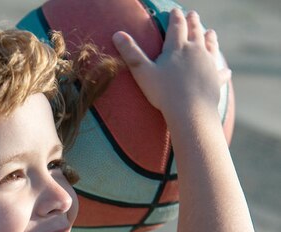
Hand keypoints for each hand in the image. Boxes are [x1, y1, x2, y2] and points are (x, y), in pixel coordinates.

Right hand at [112, 8, 230, 120]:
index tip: (175, 10)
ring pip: (210, 46)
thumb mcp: (142, 72)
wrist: (190, 110)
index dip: (175, 17)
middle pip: (195, 32)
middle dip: (193, 22)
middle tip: (192, 14)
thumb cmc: (164, 92)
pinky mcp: (216, 79)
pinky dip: (222, 70)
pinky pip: (220, 72)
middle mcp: (195, 51)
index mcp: (177, 47)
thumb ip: (131, 53)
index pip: (177, 26)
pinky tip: (225, 70)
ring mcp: (208, 64)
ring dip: (209, 38)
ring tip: (210, 32)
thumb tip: (117, 34)